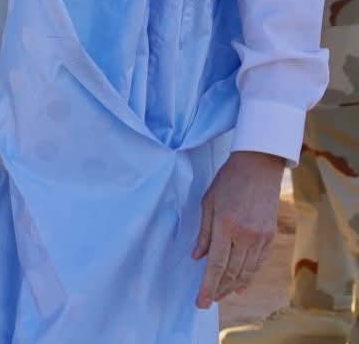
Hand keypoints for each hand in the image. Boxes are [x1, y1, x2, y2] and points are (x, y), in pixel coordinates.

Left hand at [194, 150, 285, 307]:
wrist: (258, 167)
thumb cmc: (227, 180)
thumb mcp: (207, 202)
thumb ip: (203, 232)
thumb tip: (197, 257)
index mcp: (225, 225)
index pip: (216, 264)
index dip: (208, 285)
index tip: (201, 301)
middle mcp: (245, 235)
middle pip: (232, 272)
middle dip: (218, 289)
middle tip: (208, 301)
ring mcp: (260, 237)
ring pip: (246, 271)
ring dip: (232, 286)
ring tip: (221, 296)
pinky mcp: (270, 236)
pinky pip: (258, 262)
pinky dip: (249, 276)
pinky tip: (240, 285)